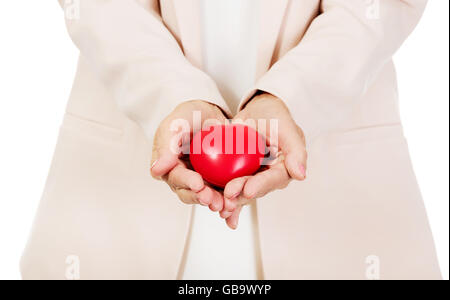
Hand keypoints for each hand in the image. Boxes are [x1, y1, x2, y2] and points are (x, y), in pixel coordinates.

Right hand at [151, 100, 227, 211]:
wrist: (212, 115)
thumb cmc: (191, 115)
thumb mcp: (178, 121)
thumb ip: (167, 142)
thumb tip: (156, 170)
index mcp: (168, 165)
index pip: (175, 176)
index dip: (186, 182)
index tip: (197, 183)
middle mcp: (182, 177)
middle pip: (189, 192)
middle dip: (201, 197)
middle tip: (213, 199)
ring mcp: (199, 182)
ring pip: (206, 197)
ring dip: (215, 202)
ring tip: (227, 205)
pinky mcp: (215, 183)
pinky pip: (221, 194)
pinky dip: (228, 201)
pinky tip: (236, 206)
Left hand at [220, 93, 307, 228]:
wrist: (257, 111)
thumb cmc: (274, 116)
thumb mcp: (286, 128)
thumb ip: (296, 151)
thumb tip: (301, 175)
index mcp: (285, 169)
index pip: (273, 179)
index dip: (260, 186)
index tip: (248, 190)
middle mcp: (269, 178)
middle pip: (255, 189)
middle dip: (241, 196)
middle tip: (228, 195)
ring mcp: (253, 178)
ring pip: (241, 192)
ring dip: (231, 202)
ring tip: (220, 206)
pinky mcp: (239, 176)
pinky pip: (231, 188)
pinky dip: (223, 198)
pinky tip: (217, 211)